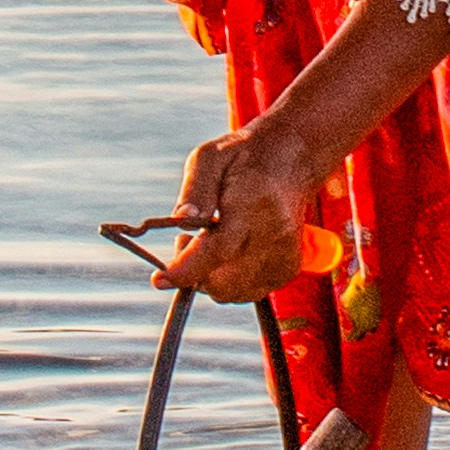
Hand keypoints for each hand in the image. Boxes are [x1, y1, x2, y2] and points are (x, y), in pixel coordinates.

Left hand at [159, 120, 312, 306]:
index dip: (187, 269)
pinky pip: (245, 292)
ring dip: (209, 278)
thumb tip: (180, 221)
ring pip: (232, 292)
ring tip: (207, 240)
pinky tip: (226, 252)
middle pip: (224, 281)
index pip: (219, 249)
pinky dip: (227, 281)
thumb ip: (194, 190)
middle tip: (183, 241)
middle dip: (193, 272)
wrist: (289, 160)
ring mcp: (284, 256)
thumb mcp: (209, 157)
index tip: (160, 279)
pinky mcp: (287, 270)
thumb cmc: (242, 158)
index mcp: (255, 202)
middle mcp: (275, 234)